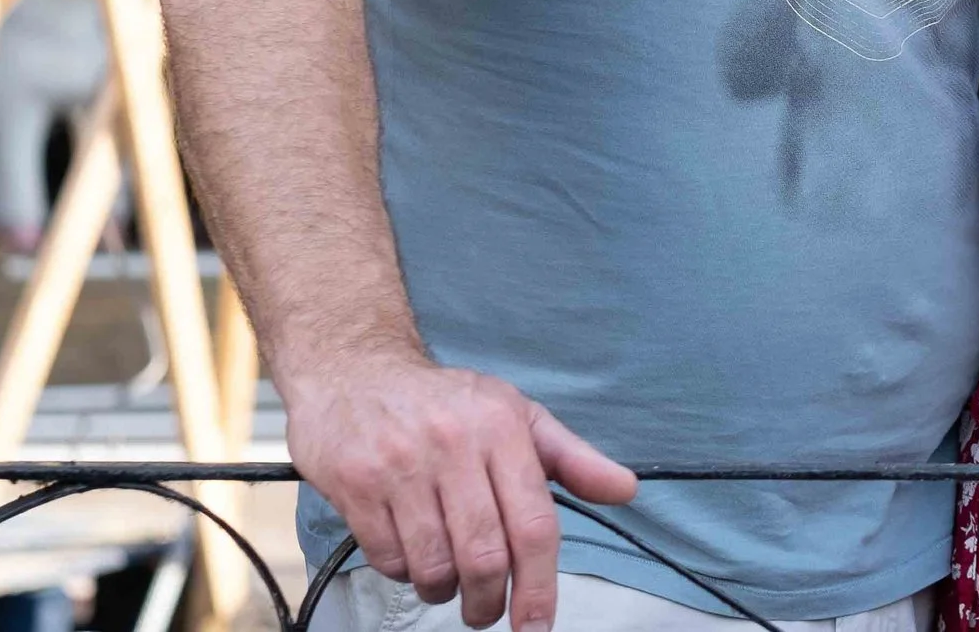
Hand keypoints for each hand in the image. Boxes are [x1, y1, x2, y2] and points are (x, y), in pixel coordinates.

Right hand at [286, 351, 637, 629]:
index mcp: (501, 427)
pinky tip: (409, 548)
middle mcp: (452, 444)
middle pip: (484, 556)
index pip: (533, 523)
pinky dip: (403, 571)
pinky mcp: (355, 485)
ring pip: (434, 566)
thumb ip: (573, 458)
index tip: (537, 624)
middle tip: (486, 611)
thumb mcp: (516, 415)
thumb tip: (626, 489)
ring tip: (446, 575)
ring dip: (444, 589)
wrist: (353, 373)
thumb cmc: (445, 402)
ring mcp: (400, 465)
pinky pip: (388, 559)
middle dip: (488, 602)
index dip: (539, 586)